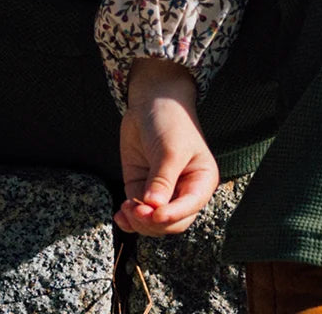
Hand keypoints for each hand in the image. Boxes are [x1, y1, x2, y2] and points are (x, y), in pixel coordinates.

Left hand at [114, 59, 218, 235]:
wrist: (152, 100)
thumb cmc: (170, 121)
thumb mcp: (170, 149)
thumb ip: (162, 179)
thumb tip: (154, 207)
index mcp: (201, 182)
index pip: (189, 209)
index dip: (172, 216)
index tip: (154, 213)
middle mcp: (183, 191)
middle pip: (171, 222)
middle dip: (153, 221)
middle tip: (135, 209)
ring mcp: (161, 191)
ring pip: (153, 222)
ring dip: (139, 221)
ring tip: (126, 208)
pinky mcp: (142, 187)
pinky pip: (137, 212)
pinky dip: (129, 218)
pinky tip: (120, 216)